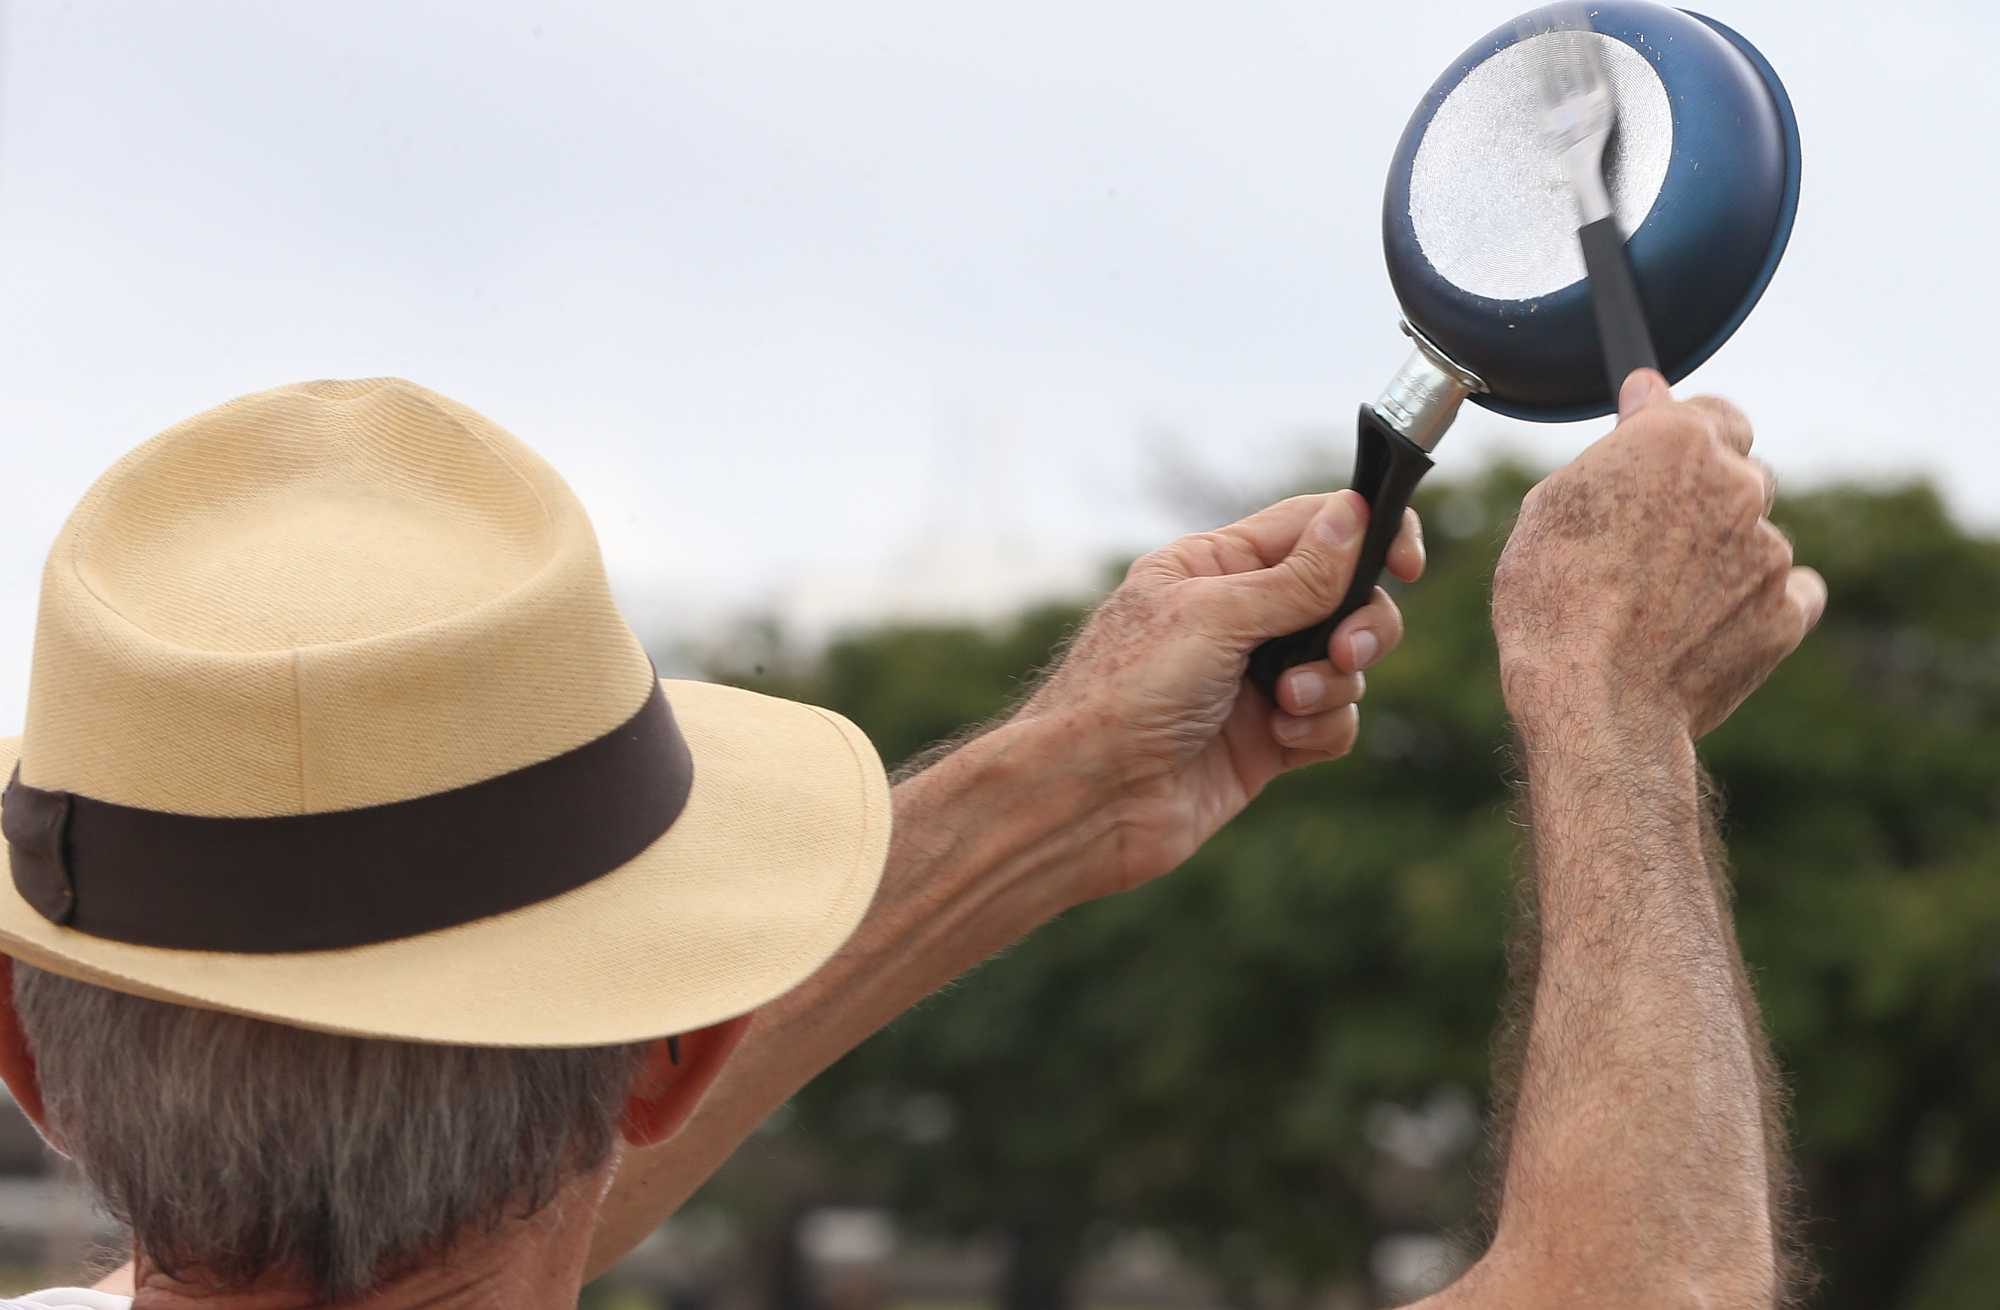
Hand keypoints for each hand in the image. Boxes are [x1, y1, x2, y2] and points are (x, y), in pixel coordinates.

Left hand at [1020, 491, 1421, 899]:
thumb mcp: (1215, 616)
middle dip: (1360, 622)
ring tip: (1287, 704)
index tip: (1406, 563)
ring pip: (1347, 663)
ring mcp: (1255, 681)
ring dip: (1333, 682)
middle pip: (1346, 596)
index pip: (1312, 527)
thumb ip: (1296, 576)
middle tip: (1344, 650)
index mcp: (1213, 566)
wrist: (1089, 799)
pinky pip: (1333, 721)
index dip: (1368, 535)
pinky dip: (1321, 728)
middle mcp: (1238, 617)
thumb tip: (1354, 514)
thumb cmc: (1126, 693)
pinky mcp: (1268, 741)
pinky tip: (1283, 740)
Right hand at [1492, 370, 1826, 742]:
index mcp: (1676, 441)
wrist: (1594, 701)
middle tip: (1647, 548)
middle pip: (1738, 474)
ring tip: (1662, 606)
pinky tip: (1705, 629)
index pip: (1709, 412)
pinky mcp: (1788, 609)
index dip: (1682, 438)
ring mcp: (1770, 548)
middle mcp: (1737, 483)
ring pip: (1755, 538)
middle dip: (1703, 500)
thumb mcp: (1552, 507)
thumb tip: (1648, 398)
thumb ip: (1615, 448)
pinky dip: (1755, 604)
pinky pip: (1787, 592)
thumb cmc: (1553, 602)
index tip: (1658, 460)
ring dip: (1721, 558)